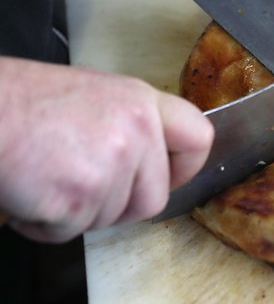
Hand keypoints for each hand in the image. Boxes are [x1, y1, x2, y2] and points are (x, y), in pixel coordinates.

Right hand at [0, 57, 212, 241]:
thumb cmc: (24, 102)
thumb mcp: (96, 93)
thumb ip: (132, 123)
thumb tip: (153, 157)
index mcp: (142, 103)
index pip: (199, 138)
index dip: (185, 168)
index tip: (169, 177)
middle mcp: (136, 131)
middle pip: (155, 198)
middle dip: (120, 205)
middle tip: (84, 188)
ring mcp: (111, 164)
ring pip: (112, 218)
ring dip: (78, 212)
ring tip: (48, 177)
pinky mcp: (80, 195)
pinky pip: (72, 231)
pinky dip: (47, 224)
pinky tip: (31, 191)